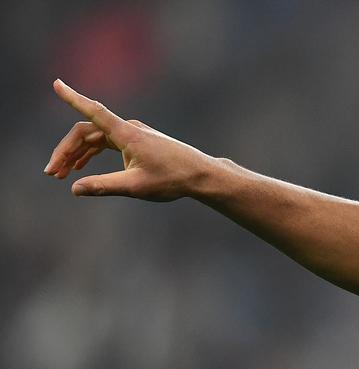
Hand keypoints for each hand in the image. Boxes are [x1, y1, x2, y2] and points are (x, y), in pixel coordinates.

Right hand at [43, 79, 215, 200]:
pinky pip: (106, 143)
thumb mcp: (136, 186)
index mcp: (127, 134)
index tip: (57, 84)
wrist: (200, 175)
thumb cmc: (173, 179)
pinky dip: (91, 154)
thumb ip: (104, 186)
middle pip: (86, 132)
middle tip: (51, 173)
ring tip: (61, 174)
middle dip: (66, 151)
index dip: (73, 98)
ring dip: (76, 154)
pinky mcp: (136, 142)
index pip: (94, 111)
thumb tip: (75, 189)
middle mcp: (128, 129)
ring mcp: (132, 134)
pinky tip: (80, 168)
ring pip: (95, 138)